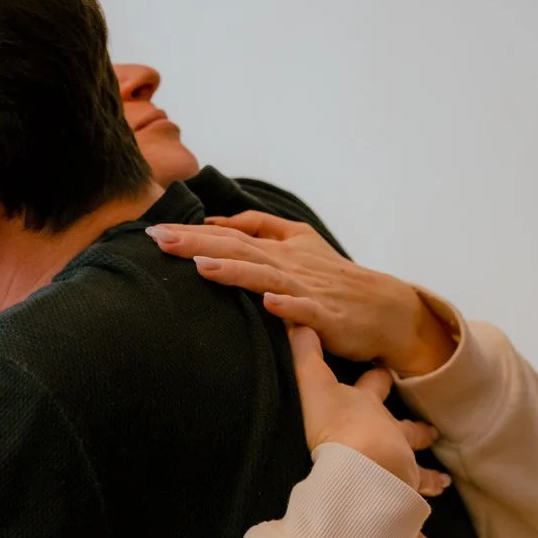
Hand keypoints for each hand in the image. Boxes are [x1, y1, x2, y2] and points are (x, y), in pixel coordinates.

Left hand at [148, 212, 458, 377]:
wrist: (384, 307)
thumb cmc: (336, 276)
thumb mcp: (300, 241)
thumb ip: (260, 227)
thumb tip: (216, 222)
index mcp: (278, 249)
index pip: (228, 235)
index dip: (192, 232)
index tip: (154, 231)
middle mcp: (288, 265)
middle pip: (238, 249)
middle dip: (197, 243)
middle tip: (159, 239)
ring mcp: (307, 290)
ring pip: (266, 276)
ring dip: (234, 270)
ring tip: (202, 266)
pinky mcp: (326, 316)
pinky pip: (305, 311)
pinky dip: (287, 307)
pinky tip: (268, 304)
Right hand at [289, 326, 448, 537]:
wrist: (359, 462)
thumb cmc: (334, 424)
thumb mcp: (312, 384)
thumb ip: (303, 353)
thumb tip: (294, 317)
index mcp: (367, 410)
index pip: (374, 387)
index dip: (378, 378)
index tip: (387, 369)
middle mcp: (388, 438)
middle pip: (407, 432)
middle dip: (418, 432)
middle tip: (432, 433)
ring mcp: (395, 471)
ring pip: (415, 476)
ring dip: (427, 482)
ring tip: (440, 487)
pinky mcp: (394, 504)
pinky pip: (408, 524)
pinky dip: (416, 537)